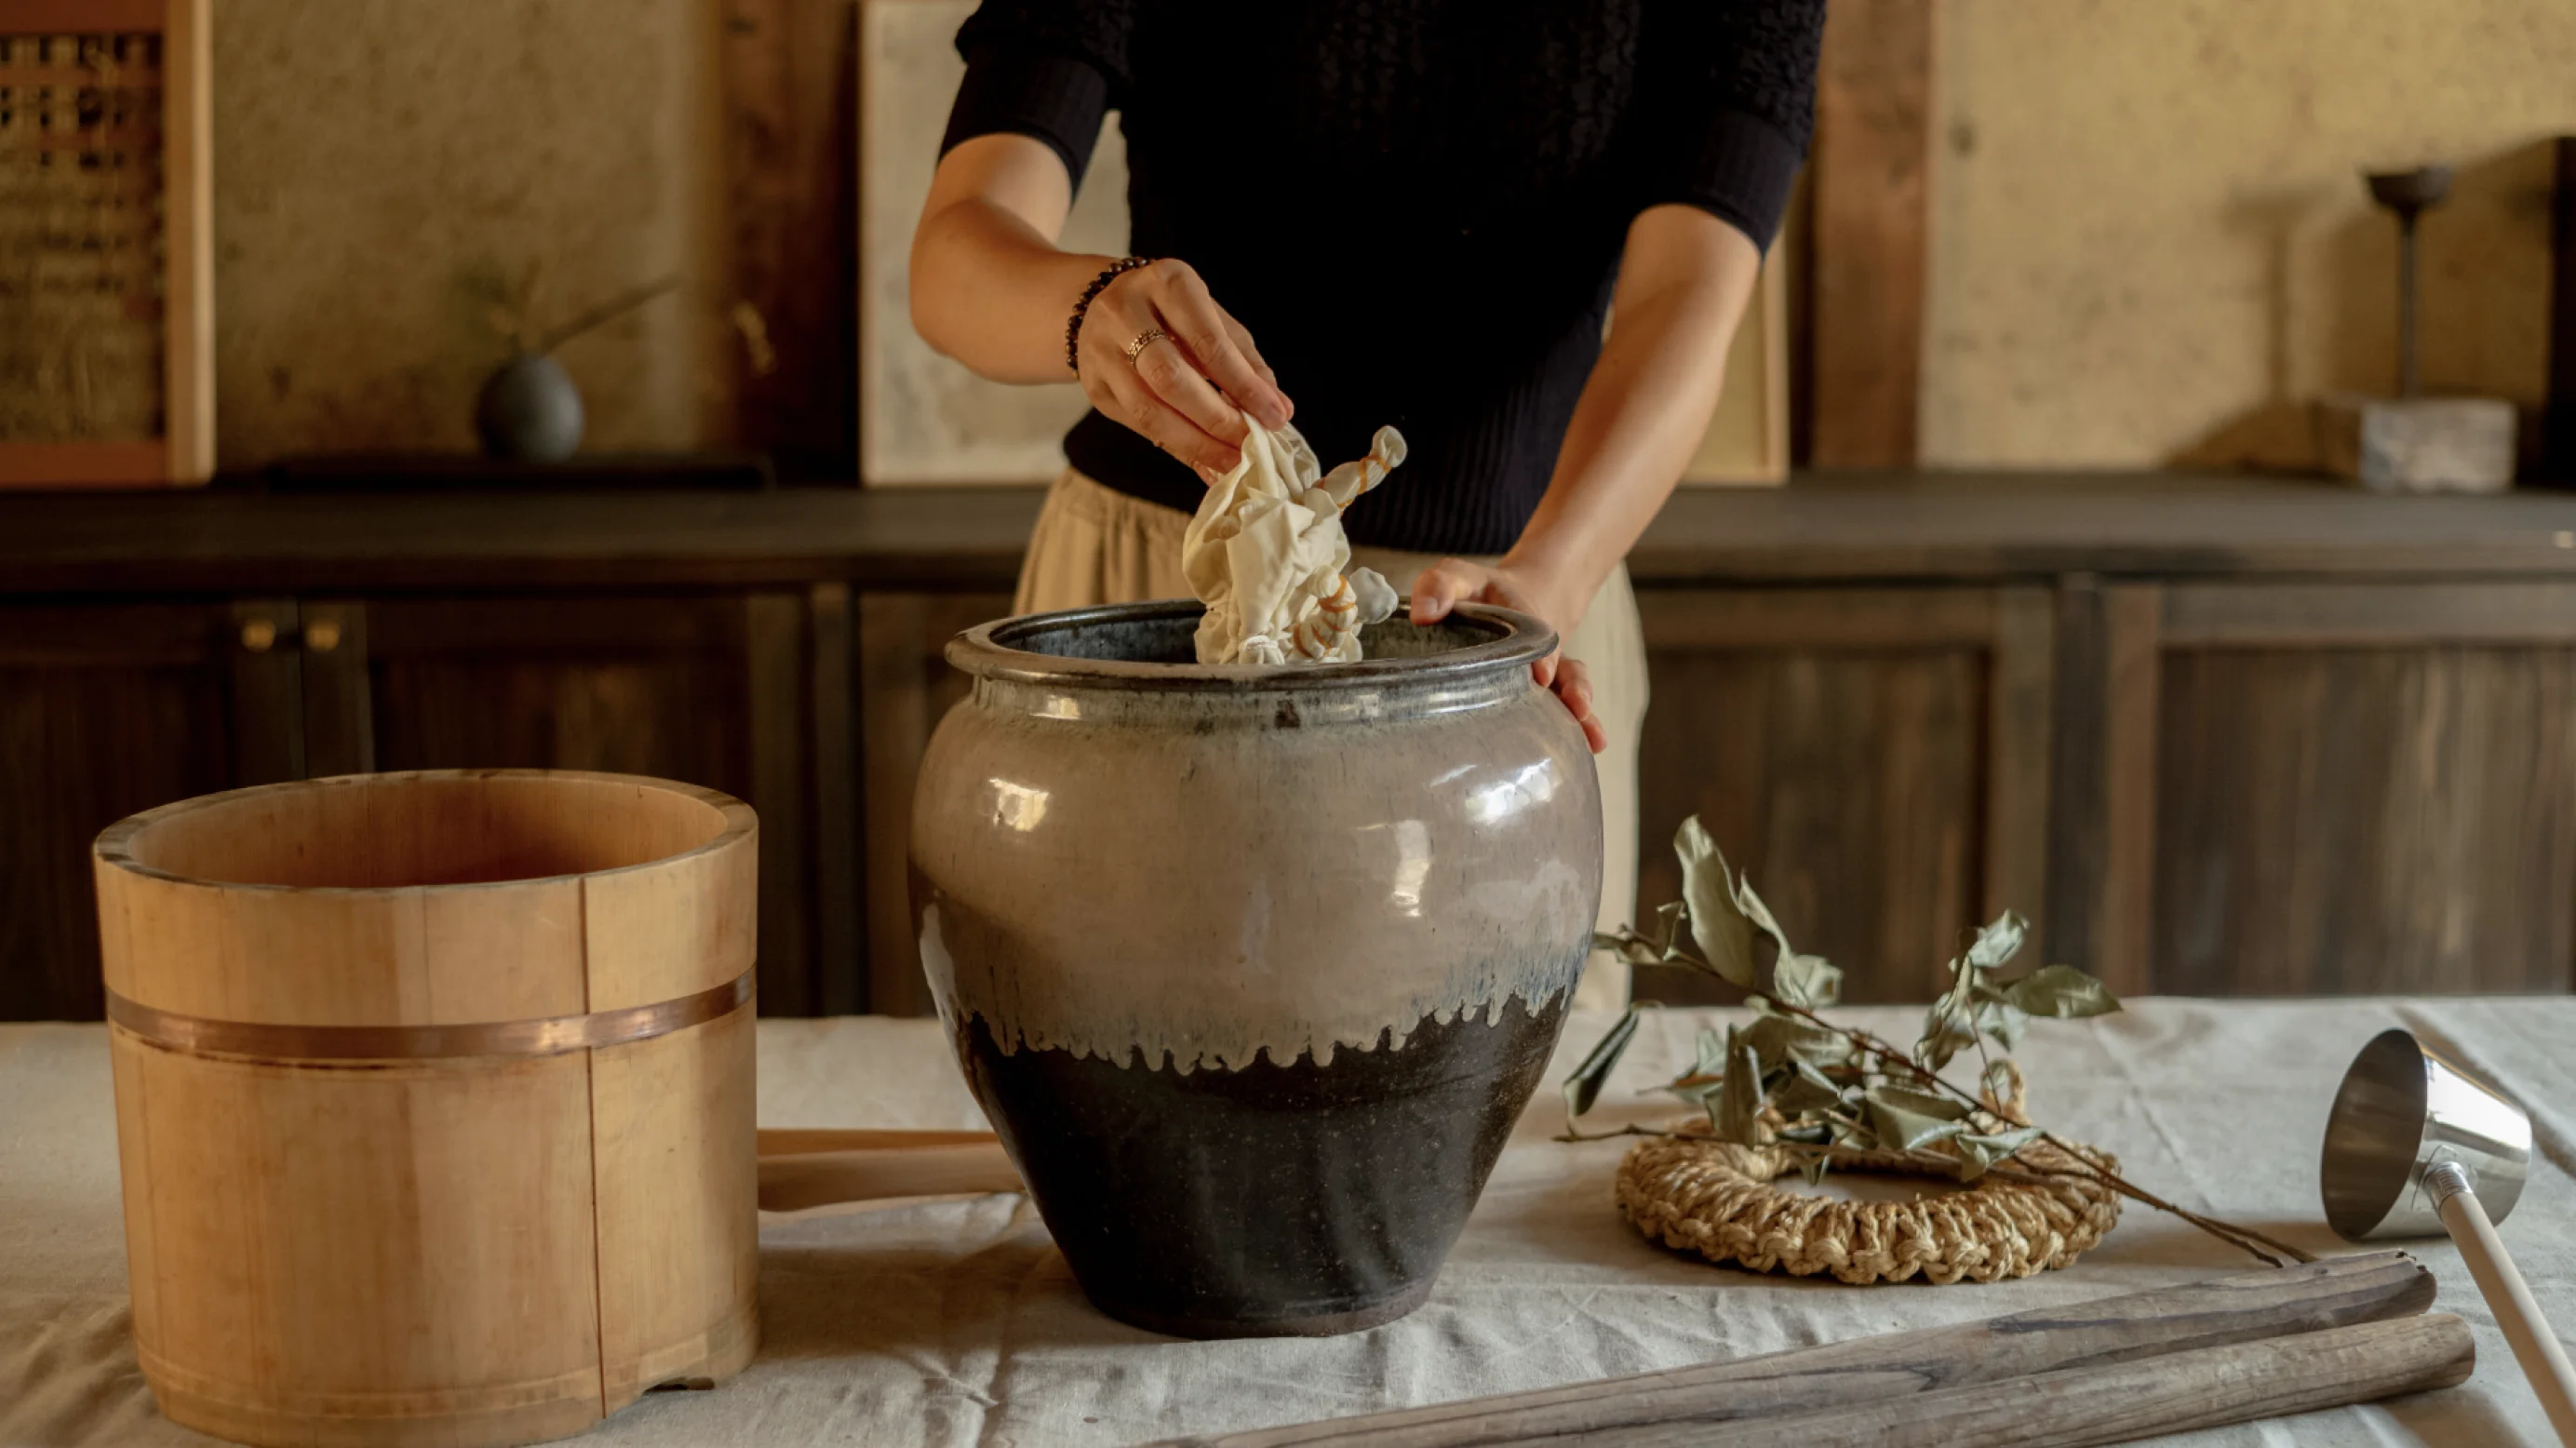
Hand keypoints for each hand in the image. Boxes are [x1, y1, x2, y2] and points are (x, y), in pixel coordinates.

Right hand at [1075, 259, 1292, 477]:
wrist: (1099, 307)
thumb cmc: (1170, 313)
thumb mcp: (1212, 319)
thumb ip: (1245, 361)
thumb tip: (1280, 408)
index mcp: (1166, 283)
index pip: (1207, 342)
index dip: (1243, 385)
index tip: (1275, 417)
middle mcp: (1124, 312)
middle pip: (1171, 377)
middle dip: (1217, 419)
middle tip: (1251, 445)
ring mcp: (1101, 351)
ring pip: (1147, 410)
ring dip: (1195, 443)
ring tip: (1231, 462)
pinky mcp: (1094, 387)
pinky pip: (1137, 426)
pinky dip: (1177, 449)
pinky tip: (1205, 461)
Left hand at [1409, 559, 1607, 753]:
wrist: (1505, 597)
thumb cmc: (1476, 592)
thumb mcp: (1457, 575)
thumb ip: (1439, 586)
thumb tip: (1424, 616)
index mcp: (1520, 615)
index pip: (1535, 633)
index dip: (1540, 654)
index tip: (1541, 676)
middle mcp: (1540, 645)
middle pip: (1563, 664)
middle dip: (1573, 687)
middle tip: (1578, 706)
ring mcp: (1547, 669)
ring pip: (1571, 686)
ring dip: (1582, 710)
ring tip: (1593, 736)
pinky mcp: (1545, 690)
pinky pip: (1567, 705)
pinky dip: (1584, 725)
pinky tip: (1594, 745)